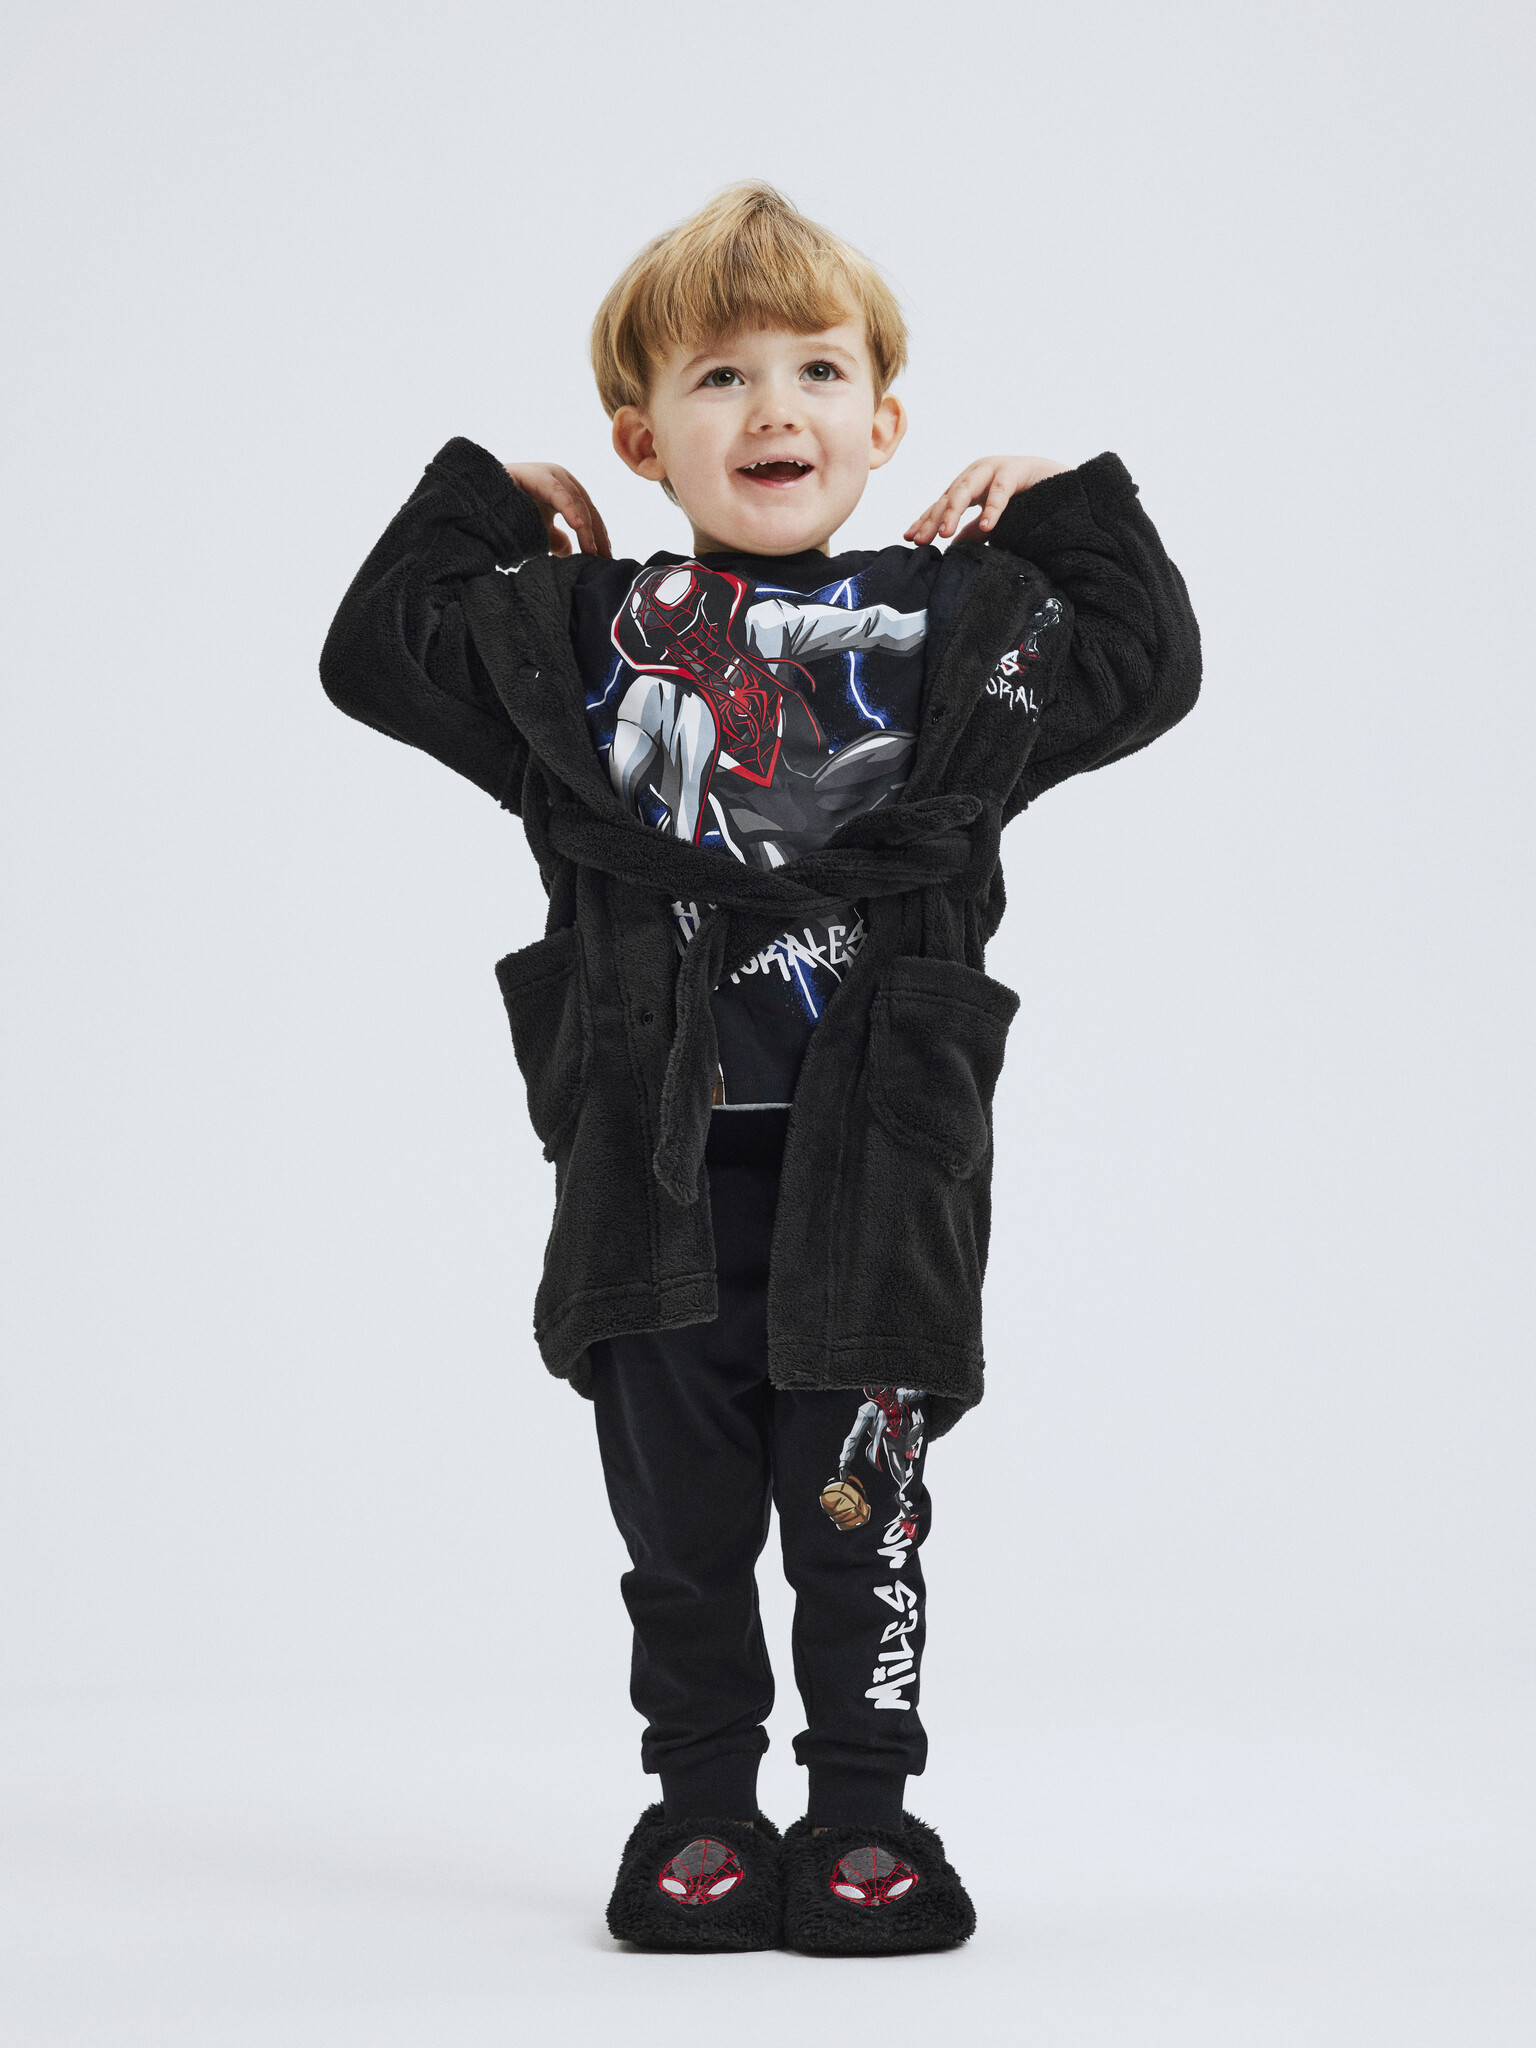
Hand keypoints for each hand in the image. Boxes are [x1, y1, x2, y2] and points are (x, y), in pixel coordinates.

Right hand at [502, 463, 611, 557]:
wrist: (480, 496)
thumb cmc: (509, 510)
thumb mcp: (538, 528)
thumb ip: (555, 538)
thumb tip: (570, 551)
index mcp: (566, 490)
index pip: (590, 514)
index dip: (599, 537)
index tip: (606, 559)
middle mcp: (563, 480)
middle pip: (589, 509)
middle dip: (597, 536)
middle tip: (604, 559)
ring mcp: (552, 475)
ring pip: (577, 503)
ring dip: (586, 529)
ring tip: (592, 550)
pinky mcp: (539, 475)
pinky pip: (559, 494)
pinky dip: (570, 510)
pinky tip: (578, 526)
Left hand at [904, 456, 1072, 545]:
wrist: (1061, 480)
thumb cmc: (1025, 498)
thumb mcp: (993, 517)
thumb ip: (973, 529)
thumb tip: (952, 545)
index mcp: (970, 484)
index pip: (942, 503)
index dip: (926, 520)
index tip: (910, 538)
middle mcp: (977, 473)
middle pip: (948, 496)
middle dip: (933, 518)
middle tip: (921, 539)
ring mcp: (995, 468)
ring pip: (966, 489)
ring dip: (953, 511)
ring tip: (944, 533)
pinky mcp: (1016, 470)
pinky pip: (1001, 491)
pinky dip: (993, 509)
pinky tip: (987, 526)